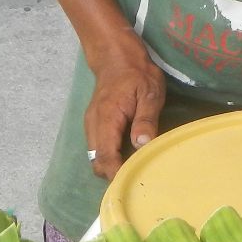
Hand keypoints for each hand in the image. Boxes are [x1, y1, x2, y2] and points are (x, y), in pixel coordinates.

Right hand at [83, 39, 164, 180]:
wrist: (116, 56)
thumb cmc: (137, 74)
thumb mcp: (150, 93)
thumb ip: (146, 120)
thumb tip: (142, 145)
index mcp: (107, 119)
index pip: (105, 157)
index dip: (116, 174)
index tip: (132, 184)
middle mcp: (94, 125)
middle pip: (97, 163)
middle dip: (113, 175)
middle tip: (138, 180)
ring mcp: (92, 125)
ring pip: (96, 158)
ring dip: (111, 167)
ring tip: (135, 171)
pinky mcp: (95, 125)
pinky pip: (98, 148)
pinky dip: (109, 158)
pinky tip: (128, 157)